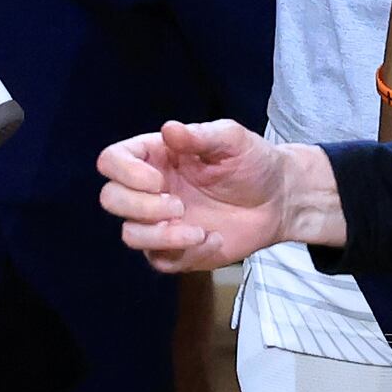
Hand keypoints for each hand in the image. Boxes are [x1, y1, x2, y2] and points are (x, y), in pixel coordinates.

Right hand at [95, 116, 335, 269]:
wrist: (280, 200)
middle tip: (179, 205)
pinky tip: (213, 240)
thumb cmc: (253, 163)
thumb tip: (169, 130)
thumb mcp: (232, 140)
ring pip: (130, 235)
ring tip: (196, 231)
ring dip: (158, 236)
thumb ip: (200, 135)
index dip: (124, 172)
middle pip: (111, 199)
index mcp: (154, 158)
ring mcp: (162, 223)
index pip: (112, 161)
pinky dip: (184, 253)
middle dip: (141, 206)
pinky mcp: (178, 250)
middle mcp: (150, 190)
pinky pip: (161, 261)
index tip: (158, 179)